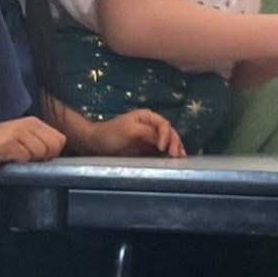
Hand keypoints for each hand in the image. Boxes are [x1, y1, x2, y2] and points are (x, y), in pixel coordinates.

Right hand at [0, 116, 66, 174]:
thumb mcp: (18, 139)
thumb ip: (35, 143)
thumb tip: (52, 158)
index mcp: (33, 123)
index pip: (60, 140)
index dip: (52, 153)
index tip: (36, 159)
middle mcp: (28, 124)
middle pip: (54, 147)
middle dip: (44, 159)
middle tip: (25, 161)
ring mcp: (17, 133)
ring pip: (41, 152)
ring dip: (29, 161)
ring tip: (13, 160)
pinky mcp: (7, 144)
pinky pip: (25, 157)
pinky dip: (18, 163)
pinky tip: (5, 160)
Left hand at [68, 109, 184, 157]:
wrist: (95, 144)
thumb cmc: (110, 134)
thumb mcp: (128, 131)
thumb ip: (146, 132)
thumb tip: (162, 140)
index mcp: (147, 117)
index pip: (163, 124)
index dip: (166, 135)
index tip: (162, 148)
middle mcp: (151, 125)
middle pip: (169, 132)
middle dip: (175, 142)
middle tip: (178, 155)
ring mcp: (150, 136)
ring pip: (169, 140)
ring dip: (176, 147)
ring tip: (182, 157)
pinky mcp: (147, 147)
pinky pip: (162, 149)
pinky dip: (169, 153)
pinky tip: (175, 159)